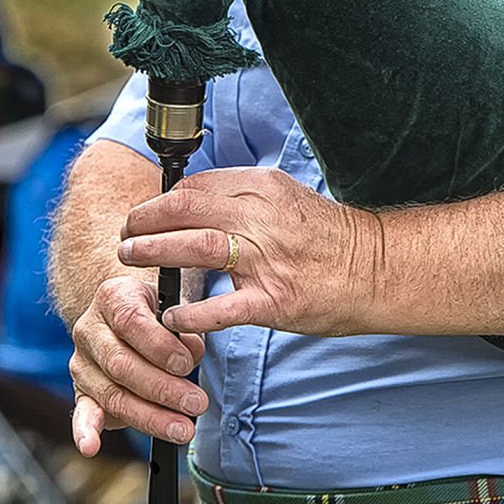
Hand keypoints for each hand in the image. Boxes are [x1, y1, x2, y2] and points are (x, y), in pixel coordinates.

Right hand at [69, 274, 206, 453]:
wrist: (131, 311)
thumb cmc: (161, 310)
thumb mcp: (177, 306)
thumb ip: (185, 328)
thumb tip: (189, 353)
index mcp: (113, 297)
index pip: (131, 321)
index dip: (159, 346)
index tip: (186, 364)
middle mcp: (89, 328)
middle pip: (121, 364)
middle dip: (162, 388)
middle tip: (196, 404)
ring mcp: (81, 362)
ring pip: (111, 393)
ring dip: (149, 416)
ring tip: (181, 429)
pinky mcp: (81, 390)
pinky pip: (82, 412)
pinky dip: (85, 431)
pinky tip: (92, 446)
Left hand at [117, 167, 383, 337]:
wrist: (377, 269)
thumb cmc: (331, 237)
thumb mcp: (288, 200)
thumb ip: (245, 199)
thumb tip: (194, 201)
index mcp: (266, 188)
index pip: (195, 187)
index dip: (159, 201)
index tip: (144, 215)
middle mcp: (263, 218)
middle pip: (185, 210)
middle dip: (144, 223)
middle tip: (126, 237)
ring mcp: (268, 260)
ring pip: (194, 248)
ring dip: (153, 254)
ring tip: (131, 261)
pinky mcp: (273, 301)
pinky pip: (219, 308)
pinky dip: (188, 313)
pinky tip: (171, 316)